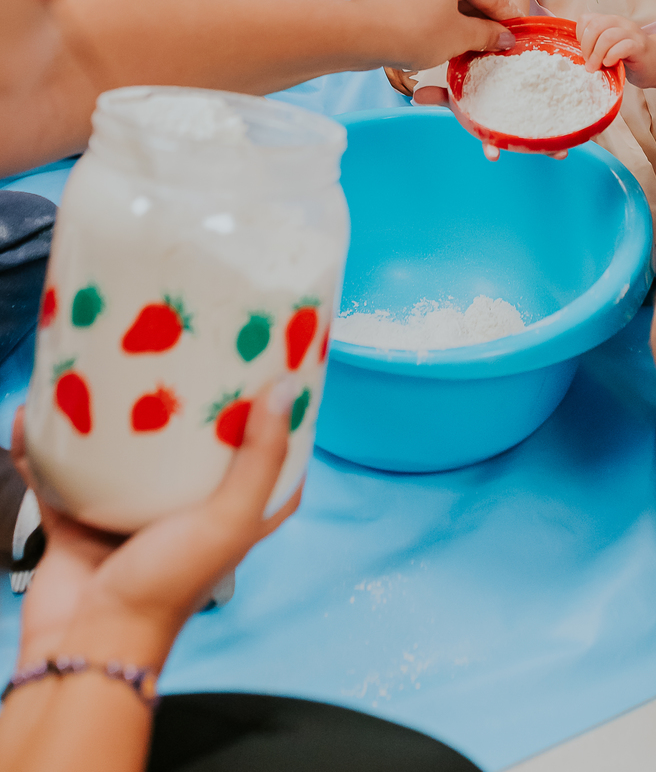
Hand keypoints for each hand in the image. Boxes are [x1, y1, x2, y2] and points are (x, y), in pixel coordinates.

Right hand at [11, 379, 299, 671]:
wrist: (85, 645)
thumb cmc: (164, 593)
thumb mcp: (227, 522)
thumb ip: (258, 459)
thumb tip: (284, 389)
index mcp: (231, 512)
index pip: (271, 456)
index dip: (279, 413)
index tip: (274, 360)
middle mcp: (186, 508)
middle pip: (196, 442)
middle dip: (189, 397)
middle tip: (183, 345)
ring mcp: (132, 511)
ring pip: (127, 449)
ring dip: (115, 413)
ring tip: (108, 365)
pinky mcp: (82, 518)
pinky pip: (63, 471)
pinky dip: (49, 443)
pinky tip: (37, 410)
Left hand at [355, 0, 516, 69]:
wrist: (360, 35)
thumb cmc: (409, 30)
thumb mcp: (460, 36)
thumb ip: (487, 34)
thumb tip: (503, 37)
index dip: (504, 17)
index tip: (514, 32)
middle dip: (479, 17)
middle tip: (492, 42)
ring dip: (456, 17)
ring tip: (466, 44)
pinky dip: (436, 14)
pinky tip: (440, 36)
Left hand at [577, 13, 655, 85]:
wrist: (655, 64)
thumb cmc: (627, 58)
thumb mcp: (607, 48)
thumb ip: (595, 45)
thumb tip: (576, 55)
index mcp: (609, 21)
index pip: (586, 19)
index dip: (580, 35)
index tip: (583, 51)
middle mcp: (621, 23)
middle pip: (595, 26)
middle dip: (587, 46)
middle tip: (588, 62)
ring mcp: (632, 33)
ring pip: (608, 36)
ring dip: (597, 54)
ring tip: (596, 67)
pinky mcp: (640, 47)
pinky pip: (623, 47)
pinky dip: (612, 56)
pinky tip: (610, 64)